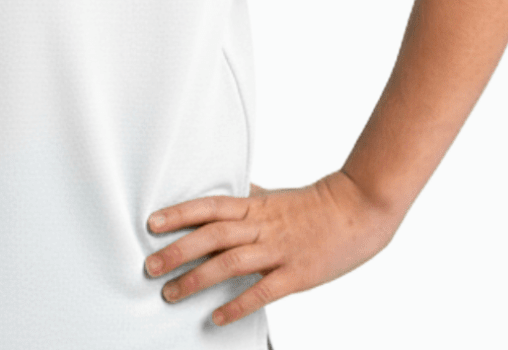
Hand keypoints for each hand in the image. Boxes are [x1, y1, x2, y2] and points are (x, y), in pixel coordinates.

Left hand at [143, 171, 400, 326]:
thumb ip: (250, 196)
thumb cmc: (315, 204)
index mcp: (255, 205)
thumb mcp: (276, 196)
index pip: (209, 205)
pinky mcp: (297, 274)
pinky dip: (237, 305)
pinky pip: (262, 291)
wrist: (358, 209)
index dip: (179, 213)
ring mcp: (279, 250)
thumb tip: (228, 189)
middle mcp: (262, 226)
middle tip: (150, 266)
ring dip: (197, 279)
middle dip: (177, 251)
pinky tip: (216, 317)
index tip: (151, 223)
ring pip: (230, 263)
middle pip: (212, 235)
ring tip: (171, 293)